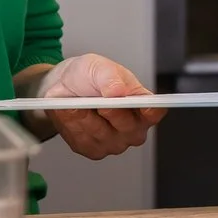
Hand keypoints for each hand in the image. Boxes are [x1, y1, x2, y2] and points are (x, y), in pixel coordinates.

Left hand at [35, 54, 164, 158]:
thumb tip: (118, 91)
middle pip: (128, 127)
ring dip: (85, 116)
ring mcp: (114, 143)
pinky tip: (70, 113)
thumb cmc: (87, 77)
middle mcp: (132, 129)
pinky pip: (83, 141)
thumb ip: (110, 77)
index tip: (145, 106)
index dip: (152, 110)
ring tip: (76, 103)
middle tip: (98, 101)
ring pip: (101, 134)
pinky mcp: (94, 151)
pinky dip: (72, 125)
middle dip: (111, 112)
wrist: (62, 88)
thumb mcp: (98, 67)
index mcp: (142, 105)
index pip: (155, 112)